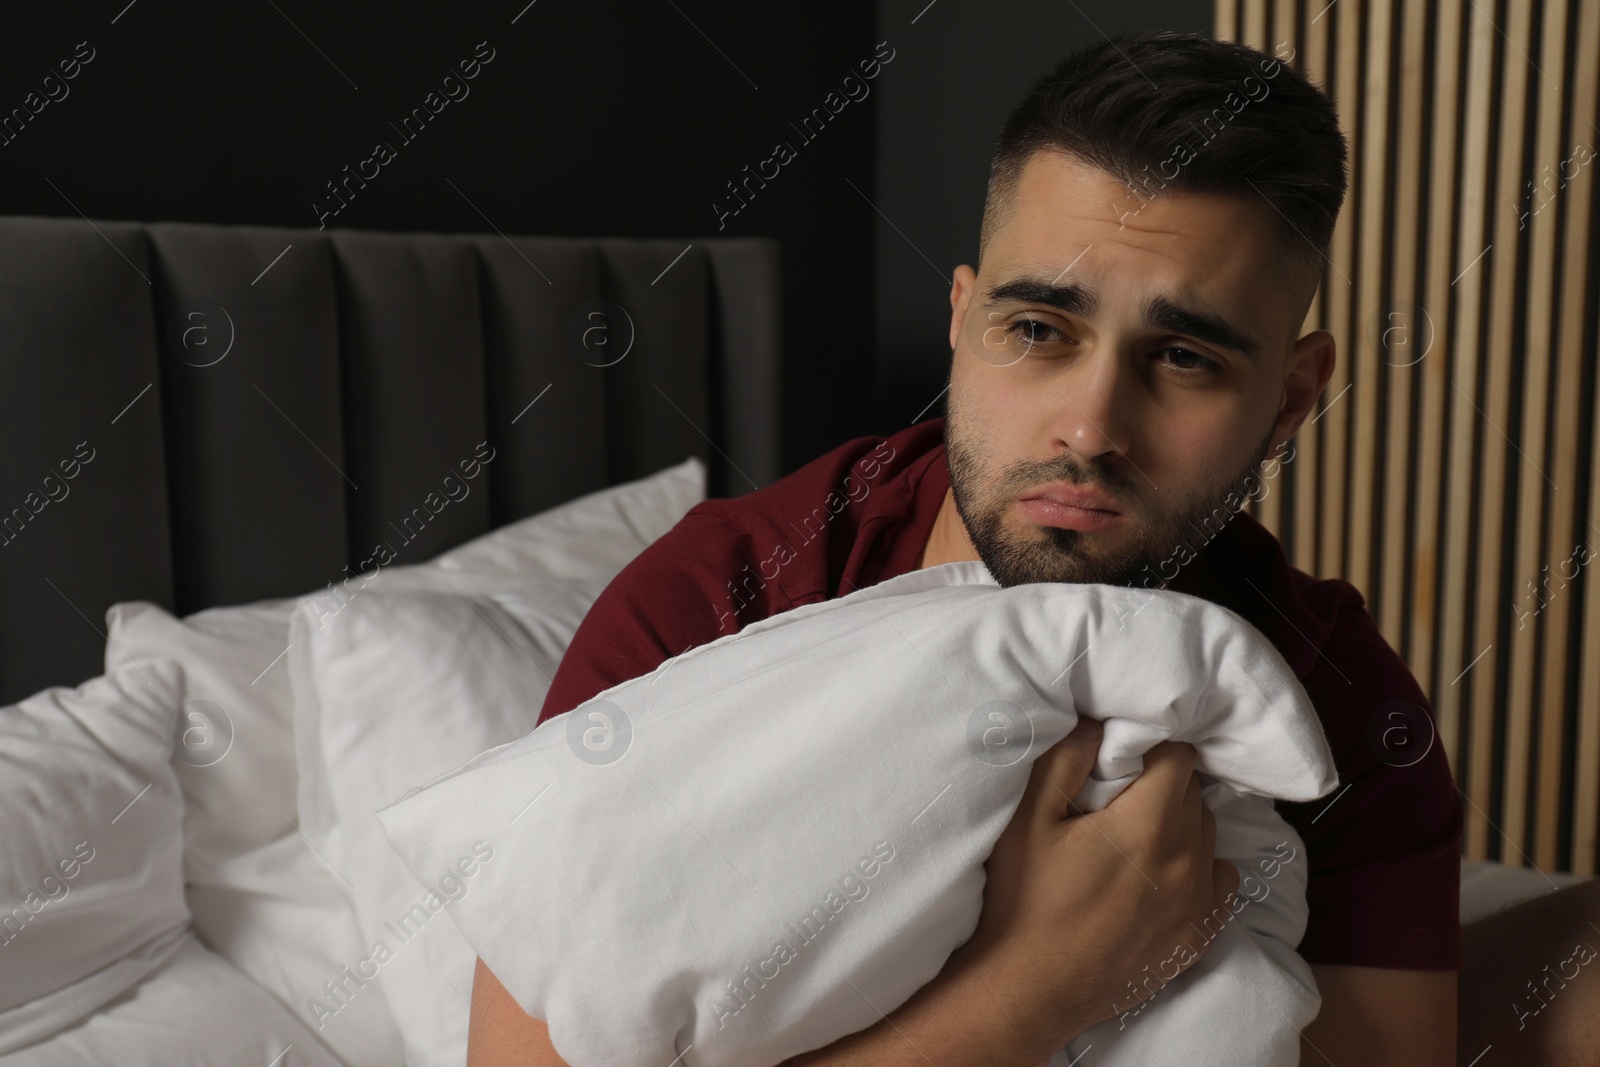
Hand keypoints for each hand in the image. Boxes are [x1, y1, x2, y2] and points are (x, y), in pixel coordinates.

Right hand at [949, 718, 1241, 1052]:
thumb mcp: (1027, 819)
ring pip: (1207, 834)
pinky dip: (1199, 869)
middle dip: (1162, 784)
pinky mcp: (1197, 935)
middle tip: (1118, 797)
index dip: (1149, 748)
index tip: (1120, 760)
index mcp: (1149, 825)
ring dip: (1180, 824)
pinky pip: (1221, 882)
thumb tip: (1095, 726)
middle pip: (1193, 794)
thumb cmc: (1023, 901)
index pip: (1179, 757)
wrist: (1028, 989)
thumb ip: (1065, 761)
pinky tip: (1161, 875)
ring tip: (1135, 837)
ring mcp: (1198, 902)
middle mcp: (1187, 861)